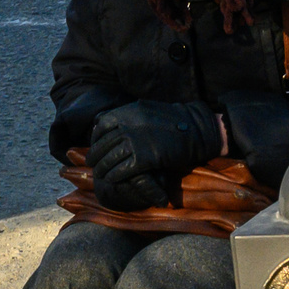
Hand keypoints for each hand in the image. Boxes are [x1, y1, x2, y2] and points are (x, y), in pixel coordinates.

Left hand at [89, 101, 216, 207]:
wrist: (197, 130)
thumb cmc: (176, 120)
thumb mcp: (149, 109)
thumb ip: (131, 115)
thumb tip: (114, 120)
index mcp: (129, 111)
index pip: (102, 125)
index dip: (96, 137)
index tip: (95, 144)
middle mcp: (129, 125)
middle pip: (104, 144)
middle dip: (96, 155)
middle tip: (91, 163)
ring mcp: (136, 142)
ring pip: (111, 158)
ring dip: (103, 168)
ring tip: (99, 174)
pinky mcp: (145, 158)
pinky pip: (122, 170)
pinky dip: (115, 176)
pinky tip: (112, 179)